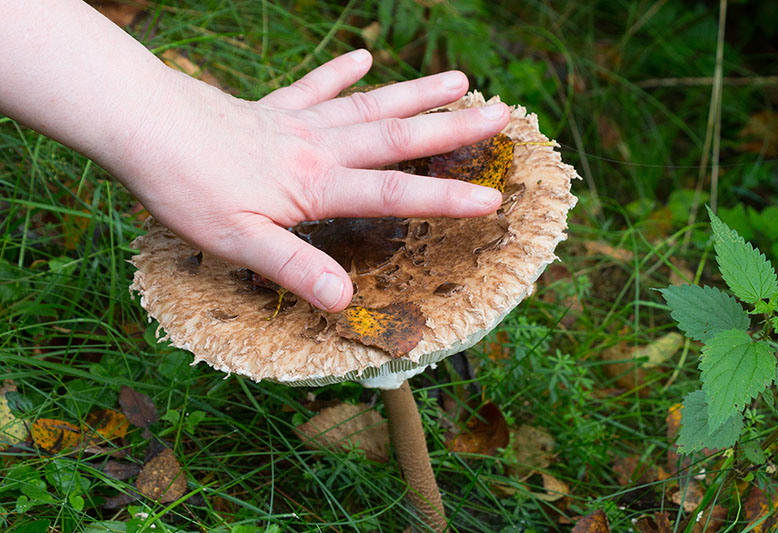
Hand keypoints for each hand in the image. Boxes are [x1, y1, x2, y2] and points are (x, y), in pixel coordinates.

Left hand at [116, 49, 509, 311]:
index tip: (493, 200)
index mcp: (316, 184)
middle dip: (452, 128)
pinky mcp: (271, 109)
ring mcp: (296, 123)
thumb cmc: (186, 187)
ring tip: (459, 79)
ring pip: (370, 105)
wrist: (142, 125)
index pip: (393, 195)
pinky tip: (363, 56)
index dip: (445, 200)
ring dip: (416, 93)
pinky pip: (314, 88)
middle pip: (397, 136)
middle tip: (501, 112)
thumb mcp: (238, 242)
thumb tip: (345, 301)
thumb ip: (294, 267)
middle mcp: (318, 147)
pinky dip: (340, 72)